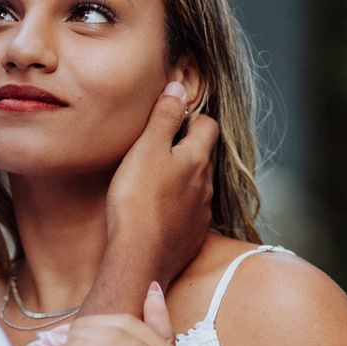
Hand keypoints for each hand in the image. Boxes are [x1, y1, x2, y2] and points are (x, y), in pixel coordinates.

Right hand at [84, 83, 216, 315]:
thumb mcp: (146, 148)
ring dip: (182, 178)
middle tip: (156, 148)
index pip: (208, 125)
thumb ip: (164, 116)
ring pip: (198, 185)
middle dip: (185, 147)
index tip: (168, 120)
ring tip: (153, 181)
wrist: (140, 258)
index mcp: (198, 158)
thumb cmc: (138, 200)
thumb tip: (179, 87)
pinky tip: (157, 211)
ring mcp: (201, 212)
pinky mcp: (192, 236)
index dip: (190, 117)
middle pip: (203, 155)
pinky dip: (177, 206)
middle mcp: (207, 184)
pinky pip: (190, 212)